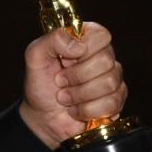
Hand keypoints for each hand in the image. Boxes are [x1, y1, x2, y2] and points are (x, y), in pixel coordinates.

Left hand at [19, 22, 126, 149]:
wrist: (41, 116)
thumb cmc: (40, 84)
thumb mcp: (35, 56)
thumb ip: (52, 40)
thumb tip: (79, 45)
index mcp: (86, 40)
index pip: (101, 35)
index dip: (83, 50)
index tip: (64, 60)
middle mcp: (103, 57)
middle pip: (105, 61)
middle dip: (76, 77)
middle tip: (60, 81)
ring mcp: (113, 79)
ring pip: (109, 83)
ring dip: (79, 95)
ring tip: (65, 97)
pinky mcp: (116, 101)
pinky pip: (111, 104)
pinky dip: (86, 110)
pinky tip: (76, 109)